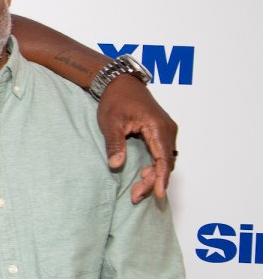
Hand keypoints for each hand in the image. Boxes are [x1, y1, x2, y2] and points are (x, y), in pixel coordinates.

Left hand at [97, 76, 177, 203]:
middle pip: (165, 162)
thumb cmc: (115, 100)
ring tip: (137, 190)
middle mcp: (167, 129)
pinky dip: (154, 166)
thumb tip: (116, 165)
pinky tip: (144, 175)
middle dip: (153, 181)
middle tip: (136, 195)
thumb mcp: (110, 123)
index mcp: (157, 126)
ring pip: (164, 159)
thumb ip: (115, 144)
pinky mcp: (161, 132)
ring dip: (153, 175)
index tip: (157, 194)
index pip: (163, 159)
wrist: (120, 83)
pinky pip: (162, 154)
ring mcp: (166, 130)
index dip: (160, 178)